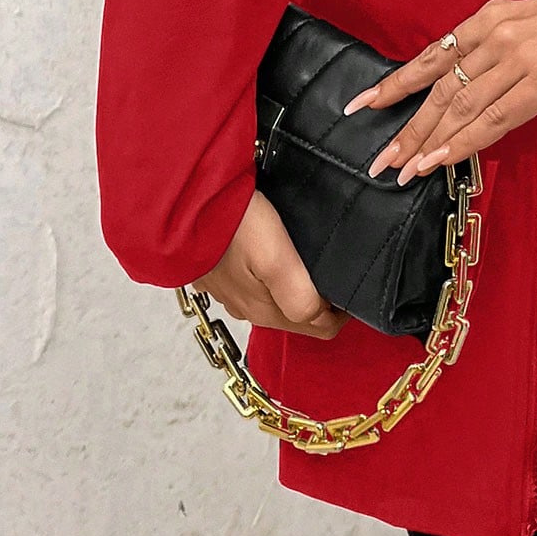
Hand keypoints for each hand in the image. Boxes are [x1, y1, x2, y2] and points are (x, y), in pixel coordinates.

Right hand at [192, 189, 347, 337]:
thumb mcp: (277, 262)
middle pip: (297, 319)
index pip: (319, 329)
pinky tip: (277, 257)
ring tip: (312, 264)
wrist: (184, 206)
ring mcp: (232, 293)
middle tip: (338, 276)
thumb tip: (324, 313)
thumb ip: (301, 297)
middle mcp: (248, 309)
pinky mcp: (220, 274)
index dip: (342, 313)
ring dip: (298, 292)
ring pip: (276, 303)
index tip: (353, 290)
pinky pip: (254, 286)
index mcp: (266, 312)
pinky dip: (272, 281)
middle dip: (322, 305)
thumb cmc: (233, 226)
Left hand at [342, 0, 536, 184]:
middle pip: (438, 89)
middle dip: (404, 127)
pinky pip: (491, 121)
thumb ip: (506, 47)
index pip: (433, 55)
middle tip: (378, 158)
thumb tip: (480, 82)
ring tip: (402, 170)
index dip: (396, 84)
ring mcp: (518, 59)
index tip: (365, 105)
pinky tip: (439, 162)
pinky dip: (461, 144)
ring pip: (458, 108)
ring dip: (426, 143)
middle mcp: (497, 35)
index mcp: (494, 18)